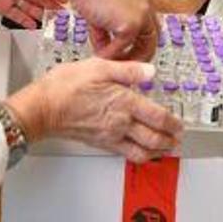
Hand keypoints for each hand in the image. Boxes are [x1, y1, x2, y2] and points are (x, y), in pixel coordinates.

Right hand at [4, 60, 181, 162]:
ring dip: (158, 152)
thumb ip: (128, 70)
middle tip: (177, 139)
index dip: (172, 122)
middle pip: (154, 138)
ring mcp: (111, 135)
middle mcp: (120, 122)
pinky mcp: (100, 142)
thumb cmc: (65, 86)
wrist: (43, 107)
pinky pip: (125, 154)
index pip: (157, 116)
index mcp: (124, 102)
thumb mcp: (99, 66)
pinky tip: (139, 151)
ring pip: (142, 151)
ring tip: (165, 149)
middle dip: (169, 140)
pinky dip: (138, 156)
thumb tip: (149, 71)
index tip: (178, 122)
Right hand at [70, 0, 158, 60]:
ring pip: (138, 45)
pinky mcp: (130, 25)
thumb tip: (109, 48)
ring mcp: (141, 15)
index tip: (133, 52)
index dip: (141, 41)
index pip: (150, 25)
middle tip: (126, 65)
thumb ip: (111, 27)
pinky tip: (99, 54)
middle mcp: (147, 4)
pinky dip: (109, 53)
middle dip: (138, 54)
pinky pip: (121, 47)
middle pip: (152, 38)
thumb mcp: (105, 8)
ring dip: (123, 56)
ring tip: (111, 62)